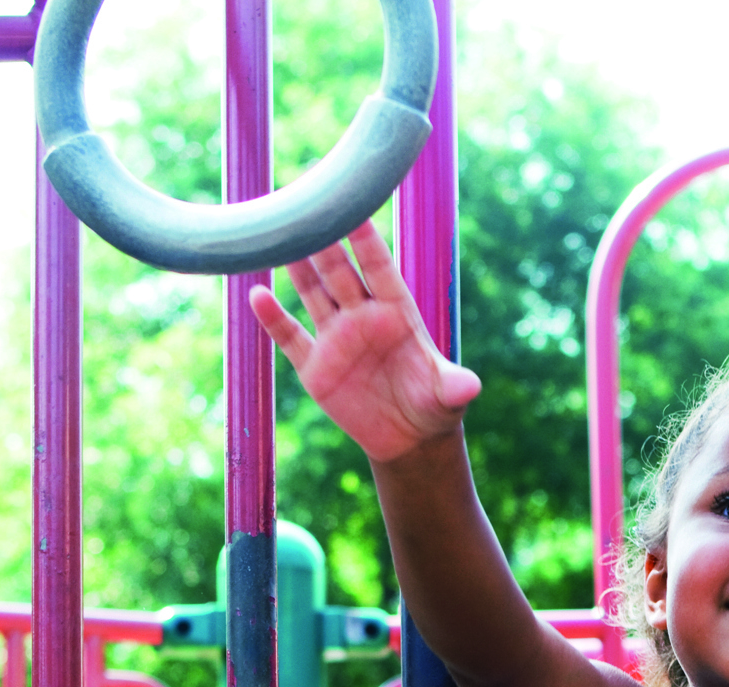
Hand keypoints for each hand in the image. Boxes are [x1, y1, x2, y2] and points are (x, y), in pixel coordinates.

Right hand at [248, 220, 481, 463]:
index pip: (379, 268)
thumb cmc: (434, 406)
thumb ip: (455, 386)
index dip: (365, 240)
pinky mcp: (316, 367)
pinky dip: (273, 318)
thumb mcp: (448, 397)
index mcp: (398, 313)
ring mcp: (337, 338)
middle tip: (305, 206)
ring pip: (313, 293)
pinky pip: (290, 337)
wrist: (409, 438)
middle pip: (340, 272)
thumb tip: (471, 386)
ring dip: (296, 267)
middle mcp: (364, 317)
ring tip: (277, 235)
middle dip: (324, 240)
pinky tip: (257, 294)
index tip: (352, 207)